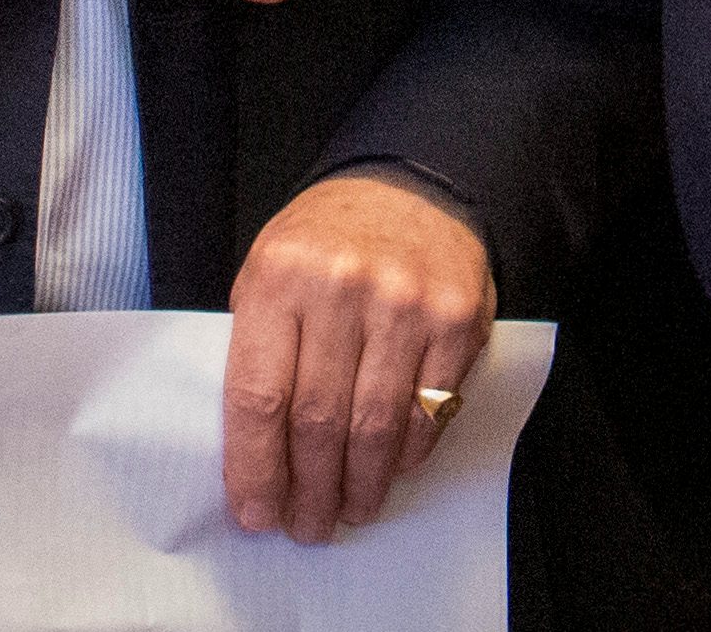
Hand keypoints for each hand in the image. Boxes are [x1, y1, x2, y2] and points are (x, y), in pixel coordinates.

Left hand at [222, 172, 494, 541]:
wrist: (410, 186)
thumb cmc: (327, 242)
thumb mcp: (269, 271)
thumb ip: (259, 351)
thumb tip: (254, 460)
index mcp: (279, 276)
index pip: (257, 397)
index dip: (254, 469)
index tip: (255, 513)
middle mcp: (341, 285)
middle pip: (317, 422)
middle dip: (308, 491)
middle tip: (306, 525)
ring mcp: (404, 302)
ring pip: (374, 427)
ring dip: (358, 486)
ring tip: (347, 510)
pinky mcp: (456, 318)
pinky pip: (427, 411)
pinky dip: (407, 455)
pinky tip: (390, 470)